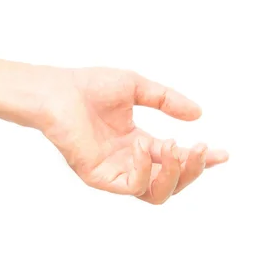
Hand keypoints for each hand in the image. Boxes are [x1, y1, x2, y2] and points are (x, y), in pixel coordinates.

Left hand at [36, 67, 227, 203]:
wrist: (56, 90)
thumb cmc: (89, 86)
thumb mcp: (138, 88)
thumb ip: (167, 101)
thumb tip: (198, 114)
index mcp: (137, 143)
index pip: (174, 159)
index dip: (200, 159)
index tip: (222, 154)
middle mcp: (128, 161)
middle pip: (170, 183)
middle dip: (192, 170)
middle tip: (201, 149)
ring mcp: (114, 172)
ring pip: (156, 193)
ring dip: (174, 173)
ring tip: (175, 147)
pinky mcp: (99, 177)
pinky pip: (132, 186)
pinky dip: (145, 169)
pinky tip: (142, 146)